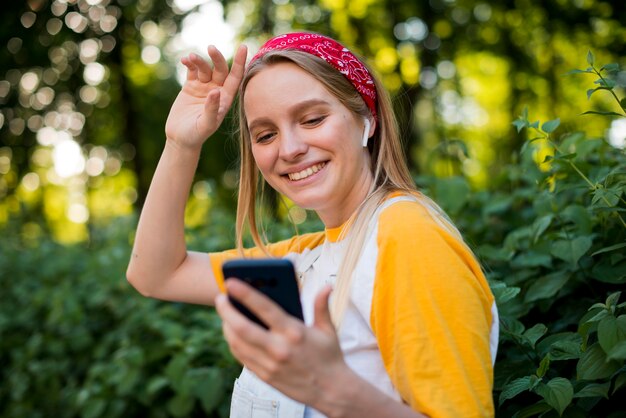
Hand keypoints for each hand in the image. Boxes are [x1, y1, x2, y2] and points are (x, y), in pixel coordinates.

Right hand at [165, 44, 246, 148]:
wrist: (181, 138)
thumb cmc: (197, 135)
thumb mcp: (206, 124)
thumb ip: (212, 109)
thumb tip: (215, 92)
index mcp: (225, 99)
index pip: (236, 77)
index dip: (240, 62)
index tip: (243, 47)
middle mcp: (217, 90)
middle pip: (221, 69)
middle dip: (217, 58)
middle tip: (211, 48)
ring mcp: (204, 87)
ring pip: (205, 68)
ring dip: (199, 61)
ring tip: (190, 58)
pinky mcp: (190, 86)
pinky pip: (192, 71)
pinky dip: (189, 64)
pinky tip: (185, 60)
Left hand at [215, 280, 347, 407]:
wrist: (331, 391)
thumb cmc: (329, 356)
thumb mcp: (328, 330)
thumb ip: (322, 306)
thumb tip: (326, 286)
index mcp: (294, 332)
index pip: (265, 308)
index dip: (245, 293)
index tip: (231, 282)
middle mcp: (278, 348)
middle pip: (242, 327)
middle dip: (226, 310)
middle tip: (220, 298)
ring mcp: (269, 364)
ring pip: (237, 343)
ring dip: (226, 326)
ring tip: (224, 314)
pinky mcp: (264, 376)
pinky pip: (241, 356)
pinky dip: (233, 342)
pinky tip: (232, 332)